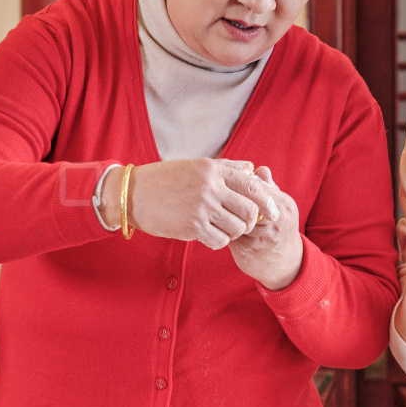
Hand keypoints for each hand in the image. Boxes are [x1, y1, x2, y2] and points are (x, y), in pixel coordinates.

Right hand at [126, 159, 277, 248]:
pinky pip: (220, 240)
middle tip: (242, 225)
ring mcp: (202, 207)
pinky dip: (219, 241)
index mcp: (213, 169)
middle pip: (249, 210)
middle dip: (251, 222)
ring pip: (237, 228)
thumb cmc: (165, 179)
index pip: (252, 185)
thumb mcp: (196, 165)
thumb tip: (251, 168)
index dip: (267, 201)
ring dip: (234, 233)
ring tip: (223, 230)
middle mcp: (210, 187)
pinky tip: (210, 236)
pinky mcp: (192, 226)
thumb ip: (225, 167)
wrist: (133, 194)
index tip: (272, 212)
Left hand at [228, 167, 302, 290]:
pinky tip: (216, 222)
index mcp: (283, 205)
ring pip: (235, 216)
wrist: (285, 265)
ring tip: (216, 207)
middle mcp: (275, 220)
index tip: (231, 184)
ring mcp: (261, 236)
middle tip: (221, 195)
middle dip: (231, 197)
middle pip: (245, 200)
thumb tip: (257, 168)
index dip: (240, 184)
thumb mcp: (279, 207)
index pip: (257, 187)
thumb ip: (268, 187)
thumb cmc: (279, 230)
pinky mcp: (246, 248)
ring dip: (224, 211)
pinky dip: (220, 225)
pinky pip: (228, 231)